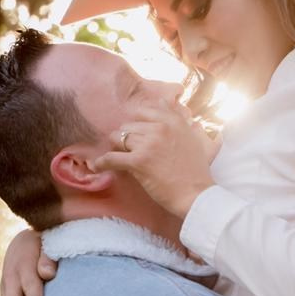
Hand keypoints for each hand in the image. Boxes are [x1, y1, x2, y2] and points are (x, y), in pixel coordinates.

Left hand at [91, 99, 218, 217]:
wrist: (196, 195)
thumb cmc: (197, 172)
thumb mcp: (196, 138)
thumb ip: (181, 119)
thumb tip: (169, 100)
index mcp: (174, 121)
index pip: (145, 111)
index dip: (138, 123)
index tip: (136, 134)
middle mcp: (161, 127)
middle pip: (129, 126)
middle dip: (127, 138)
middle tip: (130, 152)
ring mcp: (149, 143)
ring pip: (119, 138)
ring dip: (117, 149)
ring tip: (116, 159)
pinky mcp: (138, 161)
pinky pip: (111, 158)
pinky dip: (102, 163)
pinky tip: (97, 166)